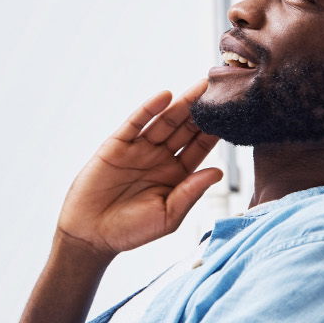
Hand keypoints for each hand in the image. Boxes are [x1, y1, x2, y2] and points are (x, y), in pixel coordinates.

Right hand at [55, 80, 223, 258]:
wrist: (90, 235)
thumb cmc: (131, 231)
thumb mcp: (168, 216)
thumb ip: (191, 193)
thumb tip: (218, 172)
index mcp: (176, 175)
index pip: (200, 148)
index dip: (214, 132)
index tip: (232, 116)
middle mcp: (160, 158)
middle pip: (185, 129)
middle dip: (202, 111)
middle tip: (220, 91)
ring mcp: (139, 149)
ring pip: (164, 121)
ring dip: (182, 103)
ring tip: (200, 87)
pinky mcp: (117, 145)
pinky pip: (135, 122)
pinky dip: (149, 108)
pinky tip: (165, 96)